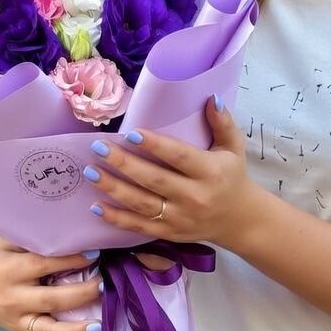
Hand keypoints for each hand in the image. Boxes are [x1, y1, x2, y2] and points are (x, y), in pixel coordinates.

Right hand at [0, 205, 103, 330]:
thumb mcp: (7, 237)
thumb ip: (36, 236)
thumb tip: (73, 227)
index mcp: (9, 270)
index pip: (44, 265)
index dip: (70, 260)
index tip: (96, 254)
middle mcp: (12, 297)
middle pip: (51, 299)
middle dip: (81, 294)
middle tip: (105, 285)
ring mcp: (15, 318)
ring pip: (46, 329)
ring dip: (74, 330)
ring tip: (99, 326)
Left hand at [83, 94, 258, 247]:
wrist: (239, 221)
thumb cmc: (232, 177)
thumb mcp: (233, 148)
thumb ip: (223, 122)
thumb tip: (212, 97)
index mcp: (210, 172)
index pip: (179, 157)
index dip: (155, 146)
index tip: (131, 134)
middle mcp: (194, 197)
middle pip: (154, 180)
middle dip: (124, 164)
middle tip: (99, 148)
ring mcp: (180, 218)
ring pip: (142, 204)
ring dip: (114, 189)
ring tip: (91, 173)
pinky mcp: (170, 233)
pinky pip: (139, 227)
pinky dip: (117, 219)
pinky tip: (96, 206)